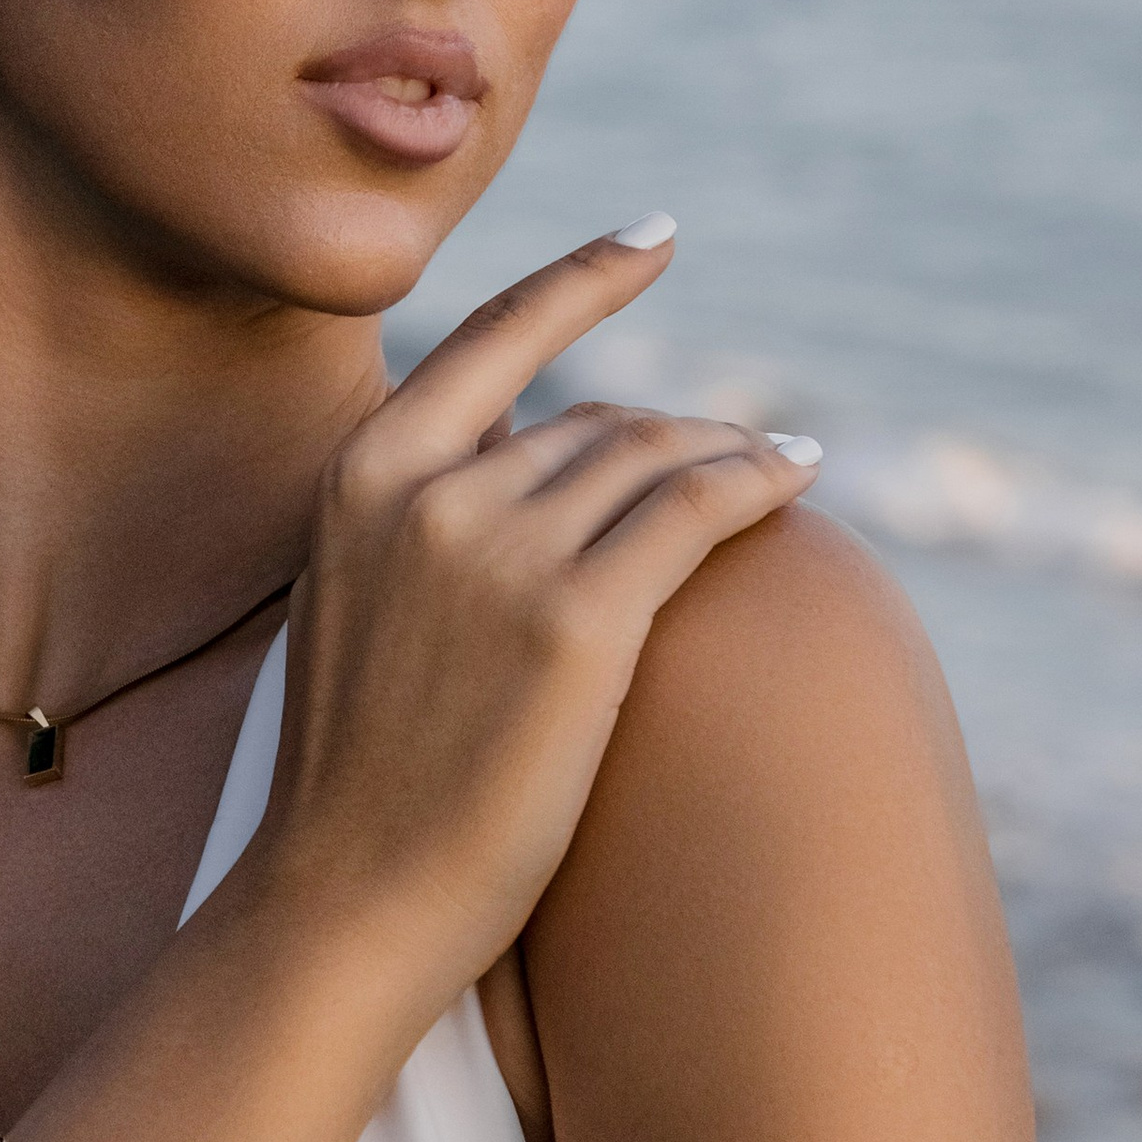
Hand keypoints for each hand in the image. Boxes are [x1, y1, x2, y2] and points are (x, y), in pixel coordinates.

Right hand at [257, 224, 817, 992]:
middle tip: (737, 455)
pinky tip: (797, 471)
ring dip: (730, 453)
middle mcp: (426, 489)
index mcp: (360, 478)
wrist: (344, 901)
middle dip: (676, 434)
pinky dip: (758, 477)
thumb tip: (513, 460)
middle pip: (595, 419)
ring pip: (653, 458)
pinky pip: (697, 509)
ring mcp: (498, 548)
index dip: (583, 277)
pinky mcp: (575, 618)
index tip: (653, 240)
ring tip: (780, 466)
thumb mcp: (350, 608)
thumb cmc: (357, 783)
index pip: (492, 339)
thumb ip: (413, 524)